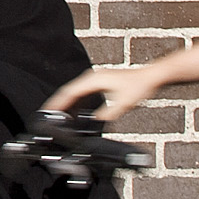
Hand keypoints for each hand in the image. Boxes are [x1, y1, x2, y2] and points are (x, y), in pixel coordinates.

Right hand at [44, 67, 165, 123]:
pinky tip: (74, 109)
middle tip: (47, 114)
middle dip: (58, 102)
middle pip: (69, 90)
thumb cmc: (140, 85)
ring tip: (57, 113)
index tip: (50, 110)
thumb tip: (95, 121)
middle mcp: (93, 77)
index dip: (59, 102)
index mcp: (95, 79)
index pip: (71, 91)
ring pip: (75, 91)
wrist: (151, 77)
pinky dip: (75, 100)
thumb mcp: (123, 104)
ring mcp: (96, 79)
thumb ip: (108, 114)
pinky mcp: (100, 82)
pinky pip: (82, 91)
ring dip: (66, 101)